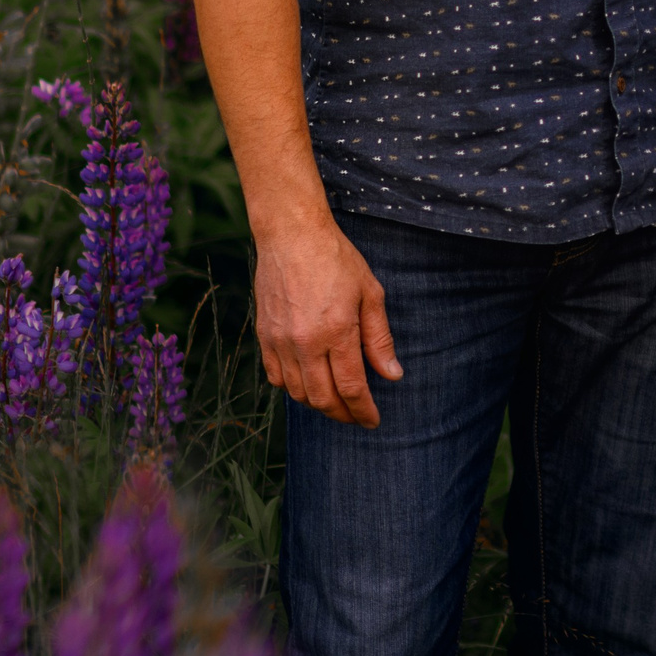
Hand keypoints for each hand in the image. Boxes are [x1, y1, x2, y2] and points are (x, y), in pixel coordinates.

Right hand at [253, 216, 402, 426]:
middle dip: (343, 414)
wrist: (292, 235)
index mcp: (336, 332)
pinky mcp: (264, 336)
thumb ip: (380, 338)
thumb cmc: (336, 259)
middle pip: (322, 399)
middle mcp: (304, 343)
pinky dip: (293, 389)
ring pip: (298, 393)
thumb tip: (392, 375)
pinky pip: (275, 378)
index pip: (351, 388)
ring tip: (336, 402)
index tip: (373, 420)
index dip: (364, 411)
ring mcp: (280, 341)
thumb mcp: (370, 293)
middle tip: (357, 416)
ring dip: (318, 404)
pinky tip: (308, 384)